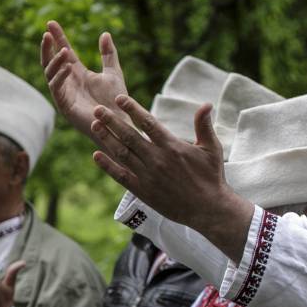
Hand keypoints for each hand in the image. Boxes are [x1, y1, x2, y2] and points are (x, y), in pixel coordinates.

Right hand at [40, 20, 129, 142]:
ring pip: (50, 74)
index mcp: (77, 73)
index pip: (63, 52)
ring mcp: (64, 94)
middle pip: (50, 61)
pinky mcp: (65, 106)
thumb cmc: (116, 101)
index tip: (51, 23)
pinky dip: (60, 76)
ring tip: (65, 50)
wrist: (120, 122)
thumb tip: (105, 33)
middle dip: (48, 47)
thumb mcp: (113, 73)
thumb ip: (108, 54)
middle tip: (47, 34)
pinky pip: (57, 89)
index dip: (57, 37)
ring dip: (55, 61)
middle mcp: (67, 82)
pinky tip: (67, 66)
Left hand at [89, 93, 253, 261]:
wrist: (209, 208)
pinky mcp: (144, 191)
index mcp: (173, 146)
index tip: (119, 98)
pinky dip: (108, 166)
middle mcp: (157, 159)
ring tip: (94, 125)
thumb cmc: (212, 176)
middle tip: (97, 109)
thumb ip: (204, 125)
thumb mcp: (212, 148)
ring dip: (106, 138)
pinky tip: (96, 156)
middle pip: (129, 136)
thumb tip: (206, 104)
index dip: (132, 109)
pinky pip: (121, 176)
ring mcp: (148, 176)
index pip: (148, 123)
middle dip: (111, 121)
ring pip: (122, 153)